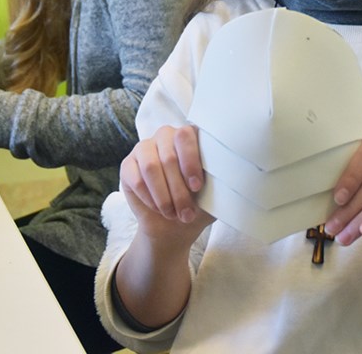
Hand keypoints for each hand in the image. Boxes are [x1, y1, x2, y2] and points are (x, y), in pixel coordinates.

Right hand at [120, 125, 213, 243]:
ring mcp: (144, 148)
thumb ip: (221, 178)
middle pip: (169, 157)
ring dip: (163, 196)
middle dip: (178, 190)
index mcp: (190, 136)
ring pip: (151, 167)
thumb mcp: (215, 193)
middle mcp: (166, 136)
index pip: (186, 136)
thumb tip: (234, 170)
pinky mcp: (128, 164)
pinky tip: (158, 209)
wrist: (174, 226)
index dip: (191, 162)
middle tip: (186, 213)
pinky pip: (135, 178)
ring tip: (173, 214)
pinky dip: (149, 198)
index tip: (196, 187)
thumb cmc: (199, 204)